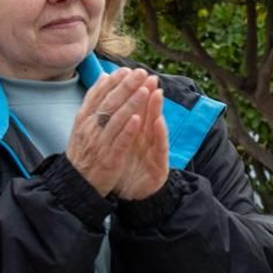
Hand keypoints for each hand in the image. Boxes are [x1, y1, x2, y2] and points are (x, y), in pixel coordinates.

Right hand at [66, 69, 153, 195]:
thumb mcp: (82, 124)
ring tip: (145, 90)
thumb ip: (93, 101)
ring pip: (116, 119)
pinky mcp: (109, 158)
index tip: (126, 70)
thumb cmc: (83, 152)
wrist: (75, 184)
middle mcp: (90, 128)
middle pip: (109, 103)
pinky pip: (119, 141)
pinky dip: (128, 130)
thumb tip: (104, 77)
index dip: (113, 82)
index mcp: (84, 119)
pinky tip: (139, 119)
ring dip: (131, 104)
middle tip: (140, 73)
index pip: (98, 95)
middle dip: (126, 87)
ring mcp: (99, 143)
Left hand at [114, 83, 168, 200]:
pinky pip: (160, 149)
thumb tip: (111, 105)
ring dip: (157, 109)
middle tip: (150, 78)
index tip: (132, 76)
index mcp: (136, 136)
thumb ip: (120, 126)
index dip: (134, 94)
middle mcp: (147, 141)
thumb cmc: (127, 169)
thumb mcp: (120, 146)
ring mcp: (155, 153)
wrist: (135, 197)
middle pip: (148, 115)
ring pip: (156, 128)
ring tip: (156, 93)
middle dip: (148, 96)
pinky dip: (159, 135)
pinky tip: (158, 122)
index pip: (135, 111)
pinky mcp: (160, 167)